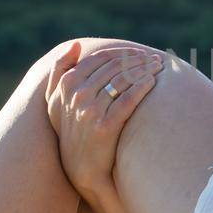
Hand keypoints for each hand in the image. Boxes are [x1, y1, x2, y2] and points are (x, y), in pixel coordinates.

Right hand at [44, 42, 162, 199]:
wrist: (81, 168)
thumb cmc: (70, 130)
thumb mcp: (54, 101)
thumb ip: (60, 70)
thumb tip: (76, 45)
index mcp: (67, 85)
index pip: (100, 59)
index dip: (122, 53)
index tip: (139, 53)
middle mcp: (77, 95)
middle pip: (115, 68)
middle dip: (138, 59)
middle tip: (154, 59)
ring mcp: (91, 111)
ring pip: (123, 80)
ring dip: (144, 69)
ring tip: (158, 66)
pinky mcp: (106, 126)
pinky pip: (128, 99)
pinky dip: (142, 86)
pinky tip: (153, 81)